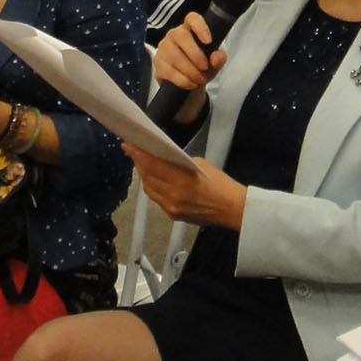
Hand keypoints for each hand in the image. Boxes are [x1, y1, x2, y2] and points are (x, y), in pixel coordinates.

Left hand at [122, 144, 246, 228]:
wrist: (232, 209)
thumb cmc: (220, 183)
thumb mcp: (199, 164)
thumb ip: (178, 162)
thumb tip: (162, 157)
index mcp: (181, 180)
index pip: (153, 165)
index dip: (138, 155)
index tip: (128, 145)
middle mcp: (173, 196)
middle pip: (147, 177)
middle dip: (138, 163)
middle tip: (132, 150)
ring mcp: (171, 208)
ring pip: (149, 190)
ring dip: (144, 176)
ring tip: (141, 163)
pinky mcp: (172, 215)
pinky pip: (157, 199)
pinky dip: (153, 187)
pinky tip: (153, 179)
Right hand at [153, 11, 228, 94]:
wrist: (187, 84)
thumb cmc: (201, 66)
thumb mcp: (214, 63)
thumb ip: (219, 58)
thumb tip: (216, 57)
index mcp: (189, 29)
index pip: (192, 18)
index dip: (200, 27)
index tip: (209, 41)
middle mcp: (174, 35)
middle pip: (181, 36)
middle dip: (196, 54)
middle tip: (205, 67)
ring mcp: (163, 49)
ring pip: (175, 56)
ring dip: (191, 71)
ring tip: (200, 79)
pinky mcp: (158, 64)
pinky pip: (169, 71)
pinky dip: (183, 80)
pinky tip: (191, 83)